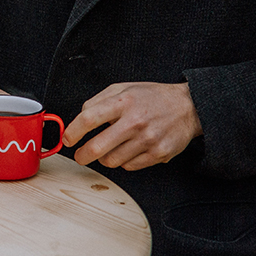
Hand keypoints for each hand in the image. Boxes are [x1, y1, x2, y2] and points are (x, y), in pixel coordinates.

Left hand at [62, 81, 201, 170]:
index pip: (88, 119)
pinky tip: (129, 150)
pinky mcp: (158, 154)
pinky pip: (129, 166)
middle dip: (82, 155)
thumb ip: (98, 101)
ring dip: (105, 158)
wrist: (188, 107)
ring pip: (112, 160)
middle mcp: (135, 122)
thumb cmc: (151, 97)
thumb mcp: (122, 88)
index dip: (73, 132)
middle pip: (97, 147)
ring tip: (109, 149)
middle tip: (80, 156)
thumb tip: (79, 118)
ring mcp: (147, 140)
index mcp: (123, 103)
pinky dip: (124, 161)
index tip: (67, 139)